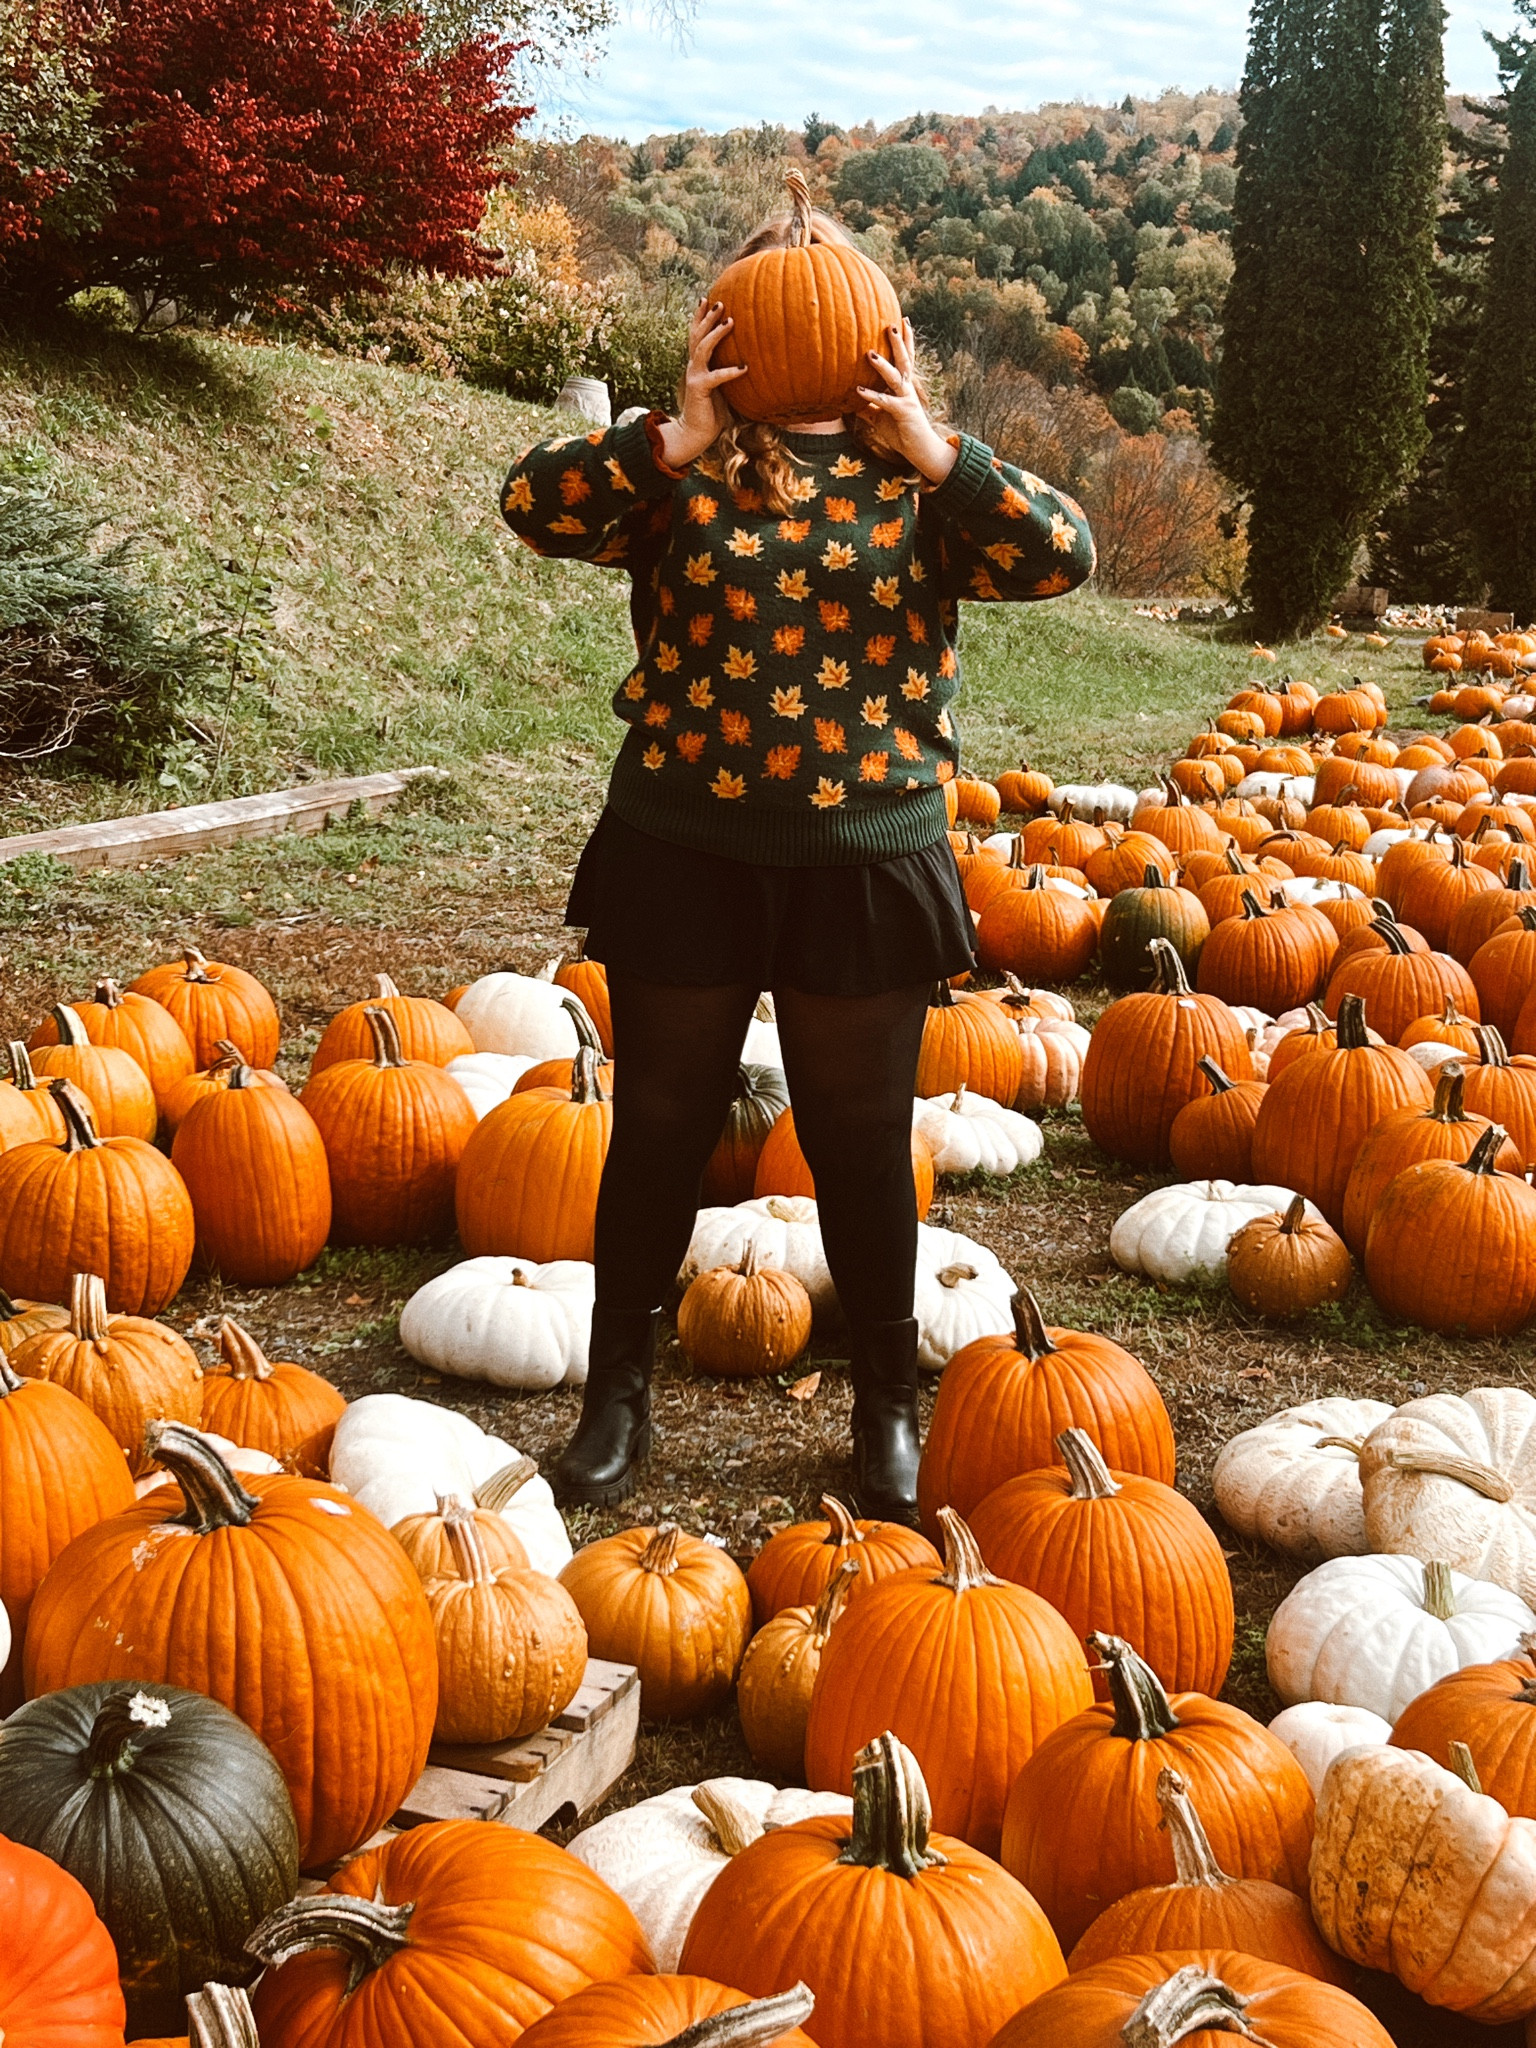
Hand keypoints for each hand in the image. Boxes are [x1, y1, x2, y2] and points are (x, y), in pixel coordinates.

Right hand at [655, 299, 747, 469]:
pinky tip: (744, 368)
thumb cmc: (712, 413)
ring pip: (702, 348)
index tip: (706, 299)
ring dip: (716, 333)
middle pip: (697, 335)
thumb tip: (756, 367)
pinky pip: (715, 376)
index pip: (696, 335)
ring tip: (730, 321)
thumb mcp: (724, 390)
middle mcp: (693, 366)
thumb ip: (731, 377)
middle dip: (707, 317)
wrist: (695, 433)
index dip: (699, 317)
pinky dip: (730, 371)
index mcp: (698, 364)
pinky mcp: (699, 389)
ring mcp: (694, 376)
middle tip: (720, 302)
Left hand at [856, 320, 956, 482]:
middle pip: (904, 359)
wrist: (920, 450)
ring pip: (896, 376)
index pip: (906, 358)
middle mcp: (908, 388)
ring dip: (883, 364)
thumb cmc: (901, 432)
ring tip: (870, 352)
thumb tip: (852, 403)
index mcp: (904, 386)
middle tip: (891, 322)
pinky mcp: (903, 412)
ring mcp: (907, 399)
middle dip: (899, 341)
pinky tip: (858, 390)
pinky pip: (885, 402)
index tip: (902, 320)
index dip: (905, 340)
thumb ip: (869, 407)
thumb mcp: (881, 417)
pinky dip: (872, 396)